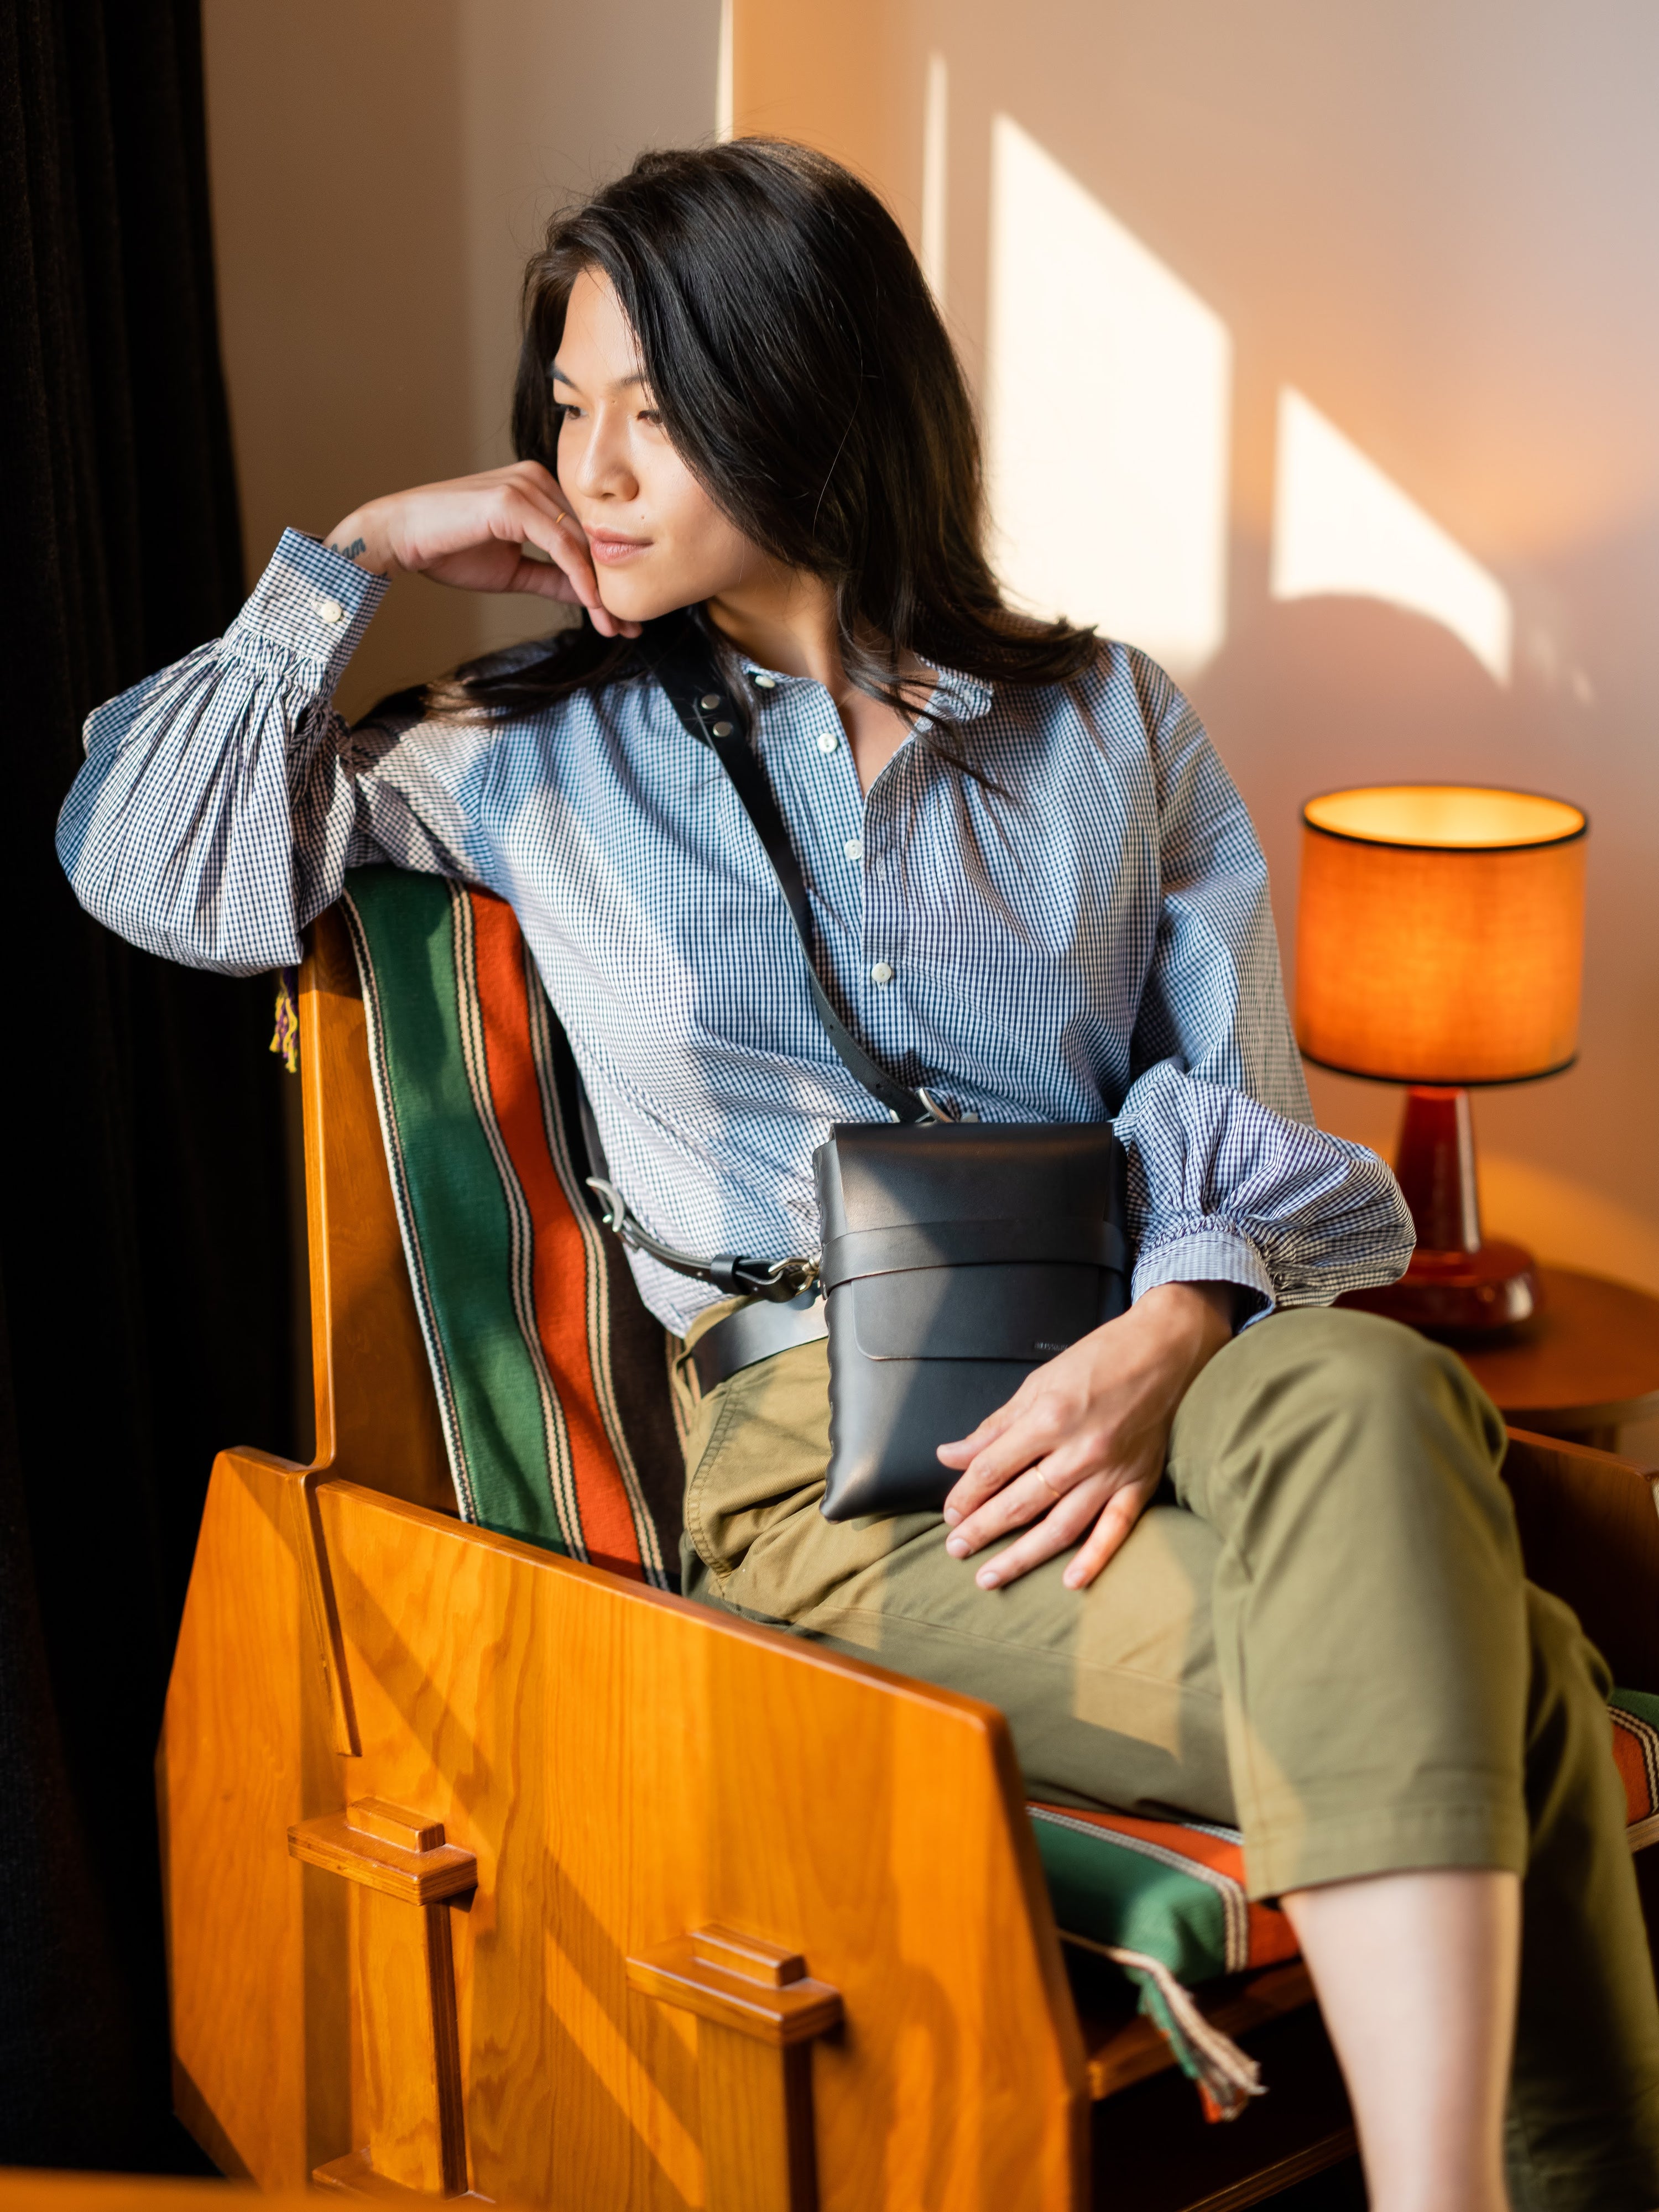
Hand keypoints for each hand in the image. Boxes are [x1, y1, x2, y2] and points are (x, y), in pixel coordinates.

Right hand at [322, 461, 638, 637]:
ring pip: (579, 542)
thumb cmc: (448, 549)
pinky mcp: (513, 501)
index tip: (622, 617)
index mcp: (538, 488)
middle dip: (610, 586)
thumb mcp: (512, 570)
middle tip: (631, 627)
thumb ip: (551, 577)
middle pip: (588, 537)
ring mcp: (525, 485)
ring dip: (600, 589)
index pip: (583, 534)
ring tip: (615, 625)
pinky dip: (580, 576)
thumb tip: (589, 595)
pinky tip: (593, 605)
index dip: (604, 576)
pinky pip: (560, 545)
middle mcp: (537, 479)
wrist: (400, 537)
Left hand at [935, 1282, 1236, 1591]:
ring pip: (1060, 1526)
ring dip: (1022, 1556)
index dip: (965, 1495)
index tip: (950, 1513)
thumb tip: (952, 1455)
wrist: (1163, 1349)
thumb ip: (995, 1427)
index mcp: (1049, 1418)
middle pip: (1020, 1502)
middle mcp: (1080, 1449)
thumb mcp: (1037, 1384)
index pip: (992, 1469)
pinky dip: (1093, 1557)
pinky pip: (1115, 1528)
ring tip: (990, 1577)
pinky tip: (1069, 1581)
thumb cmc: (1099, 1360)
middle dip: (982, 1530)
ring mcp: (1112, 1470)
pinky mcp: (1140, 1482)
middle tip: (955, 1550)